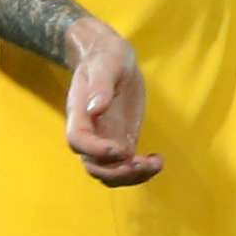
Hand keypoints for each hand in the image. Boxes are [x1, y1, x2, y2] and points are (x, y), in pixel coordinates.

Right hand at [63, 19, 162, 186]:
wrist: (111, 59)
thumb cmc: (105, 58)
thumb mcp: (105, 65)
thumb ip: (100, 86)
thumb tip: (96, 108)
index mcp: (79, 114)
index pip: (78, 141)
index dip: (96, 150)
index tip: (120, 150)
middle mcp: (90, 133)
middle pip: (94, 166)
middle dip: (118, 171)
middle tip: (144, 163)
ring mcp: (105, 141)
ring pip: (111, 173)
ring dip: (133, 176)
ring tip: (156, 163)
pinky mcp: (122, 142)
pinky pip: (126, 167)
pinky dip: (142, 171)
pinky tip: (157, 159)